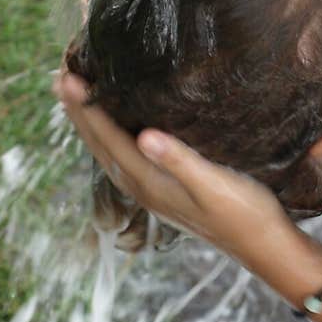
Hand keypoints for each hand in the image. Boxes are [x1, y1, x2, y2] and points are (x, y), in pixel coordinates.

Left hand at [55, 71, 296, 264]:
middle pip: (100, 144)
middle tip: (58, 75)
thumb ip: (179, 160)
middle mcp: (142, 188)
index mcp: (149, 182)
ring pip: (109, 152)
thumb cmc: (244, 212)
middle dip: (78, 111)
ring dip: (90, 124)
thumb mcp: (214, 184)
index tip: (65, 77)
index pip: (108, 138)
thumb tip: (144, 136)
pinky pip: (123, 158)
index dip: (86, 107)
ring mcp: (151, 192)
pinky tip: (116, 128)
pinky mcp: (163, 191)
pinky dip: (110, 137)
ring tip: (75, 98)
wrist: (262, 246)